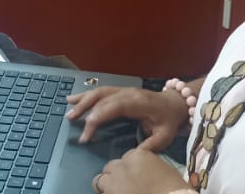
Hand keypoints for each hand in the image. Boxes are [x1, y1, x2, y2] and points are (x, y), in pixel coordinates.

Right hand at [65, 86, 187, 151]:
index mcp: (138, 102)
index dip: (98, 118)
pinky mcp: (121, 91)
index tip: (87, 133)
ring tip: (69, 110)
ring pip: (100, 92)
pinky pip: (102, 91)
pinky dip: (87, 95)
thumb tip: (133, 154)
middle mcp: (129, 93)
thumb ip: (150, 145)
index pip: (113, 107)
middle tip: (72, 122)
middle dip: (86, 110)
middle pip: (103, 99)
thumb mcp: (165, 135)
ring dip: (83, 100)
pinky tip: (73, 98)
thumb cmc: (169, 119)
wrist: (175, 103)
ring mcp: (124, 90)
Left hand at [93, 149, 191, 193]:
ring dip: (106, 186)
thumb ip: (149, 166)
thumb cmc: (173, 188)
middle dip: (115, 175)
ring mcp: (113, 183)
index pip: (127, 156)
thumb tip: (144, 173)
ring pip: (99, 181)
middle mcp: (122, 166)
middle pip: (110, 167)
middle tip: (124, 185)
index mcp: (138, 155)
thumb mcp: (164, 170)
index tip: (134, 175)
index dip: (130, 167)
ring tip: (116, 192)